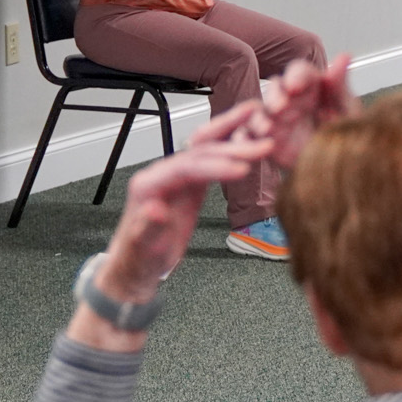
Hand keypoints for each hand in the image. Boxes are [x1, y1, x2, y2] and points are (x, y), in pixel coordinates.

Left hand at [97, 141, 269, 302]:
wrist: (137, 265)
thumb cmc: (139, 258)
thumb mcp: (142, 250)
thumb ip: (147, 229)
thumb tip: (155, 211)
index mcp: (148, 186)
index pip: (185, 168)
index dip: (215, 167)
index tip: (241, 170)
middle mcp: (161, 175)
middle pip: (199, 152)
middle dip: (232, 147)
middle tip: (262, 145)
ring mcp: (176, 177)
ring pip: (207, 151)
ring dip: (235, 142)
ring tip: (264, 137)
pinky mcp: (189, 183)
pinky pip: (211, 161)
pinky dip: (231, 151)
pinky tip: (250, 146)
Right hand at [189, 53, 356, 170]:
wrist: (339, 168)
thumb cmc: (344, 136)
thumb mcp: (348, 112)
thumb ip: (340, 86)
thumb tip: (344, 57)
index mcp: (311, 86)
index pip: (299, 72)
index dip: (296, 76)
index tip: (295, 86)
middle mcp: (291, 100)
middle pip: (276, 88)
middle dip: (275, 96)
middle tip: (280, 107)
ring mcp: (277, 120)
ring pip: (260, 110)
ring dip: (259, 117)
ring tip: (266, 127)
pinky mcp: (267, 141)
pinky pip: (249, 136)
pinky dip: (245, 138)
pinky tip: (250, 142)